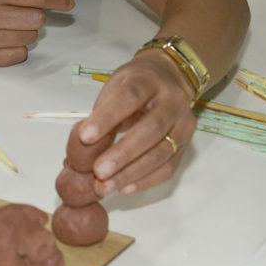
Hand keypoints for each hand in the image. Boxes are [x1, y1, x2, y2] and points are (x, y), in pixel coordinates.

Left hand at [76, 49, 198, 195]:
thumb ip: (101, 113)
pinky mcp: (186, 144)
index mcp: (150, 80)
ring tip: (106, 186)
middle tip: (98, 172)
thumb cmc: (136, 85)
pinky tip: (124, 187)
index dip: (107, 117)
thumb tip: (79, 148)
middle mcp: (173, 101)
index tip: (85, 137)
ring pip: (162, 153)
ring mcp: (184, 124)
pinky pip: (168, 167)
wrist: (169, 78)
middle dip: (123, 153)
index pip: (130, 97)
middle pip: (151, 128)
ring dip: (131, 173)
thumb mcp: (115, 86)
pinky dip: (145, 181)